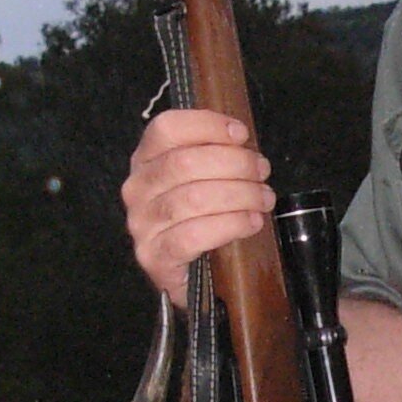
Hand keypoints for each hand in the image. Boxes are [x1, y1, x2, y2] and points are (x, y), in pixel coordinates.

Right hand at [123, 109, 270, 297]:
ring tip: (263, 198)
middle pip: (184, 163)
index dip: (207, 125)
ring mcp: (142, 224)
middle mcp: (137, 188)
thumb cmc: (200, 218)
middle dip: (234, 163)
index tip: (241, 134)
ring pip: (193, 198)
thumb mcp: (203, 178)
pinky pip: (193, 235)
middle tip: (261, 171)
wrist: (188, 276)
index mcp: (146, 160)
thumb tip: (240, 139)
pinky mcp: (154, 256)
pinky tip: (251, 222)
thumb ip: (214, 153)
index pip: (166, 129)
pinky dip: (230, 225)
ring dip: (239, 194)